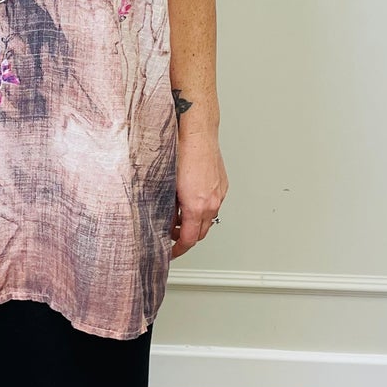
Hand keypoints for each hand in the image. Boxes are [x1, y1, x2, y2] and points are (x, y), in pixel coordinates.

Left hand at [170, 129, 227, 258]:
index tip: (170, 253)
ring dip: (194, 223)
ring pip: (208, 219)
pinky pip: (213, 205)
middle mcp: (211, 203)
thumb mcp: (167, 186)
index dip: (178, 250)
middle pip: (200, 233)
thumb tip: (164, 219)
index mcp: (196, 206)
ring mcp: (219, 194)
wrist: (197, 133)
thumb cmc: (181, 153)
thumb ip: (167, 208)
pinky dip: (202, 209)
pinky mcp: (222, 185)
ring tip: (178, 216)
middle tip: (171, 236)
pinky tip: (190, 200)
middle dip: (186, 238)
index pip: (188, 239)